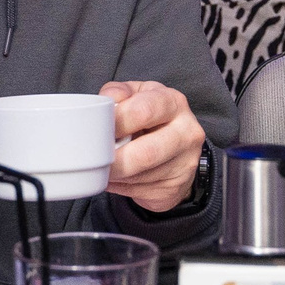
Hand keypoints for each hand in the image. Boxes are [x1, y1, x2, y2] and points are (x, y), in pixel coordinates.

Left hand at [99, 80, 203, 211]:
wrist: (175, 149)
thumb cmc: (151, 119)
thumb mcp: (137, 96)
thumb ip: (120, 93)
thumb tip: (106, 100)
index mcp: (173, 103)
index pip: (143, 111)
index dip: (116, 122)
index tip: (99, 130)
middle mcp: (186, 132)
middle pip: (146, 152)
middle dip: (116, 159)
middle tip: (97, 159)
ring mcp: (185, 162)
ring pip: (142, 177)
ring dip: (116, 175)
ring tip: (106, 167)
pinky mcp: (176, 187)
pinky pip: (141, 191)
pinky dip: (121, 186)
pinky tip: (118, 177)